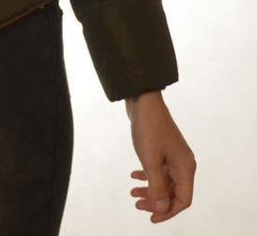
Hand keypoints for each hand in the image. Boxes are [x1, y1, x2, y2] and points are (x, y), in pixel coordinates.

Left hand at [125, 90, 195, 222]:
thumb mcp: (150, 161)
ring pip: (164, 181)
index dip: (168, 212)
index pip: (183, 199)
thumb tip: (162, 208)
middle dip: (156, 201)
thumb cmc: (149, 129)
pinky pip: (158, 170)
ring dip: (150, 189)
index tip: (151, 218)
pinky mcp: (163, 149)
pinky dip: (147, 176)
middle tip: (136, 204)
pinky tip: (133, 176)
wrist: (143, 101)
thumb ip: (157, 187)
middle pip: (173, 192)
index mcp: (185, 167)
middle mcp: (183, 163)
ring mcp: (173, 155)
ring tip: (132, 194)